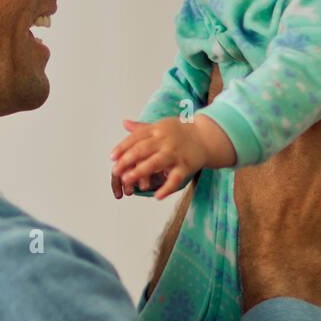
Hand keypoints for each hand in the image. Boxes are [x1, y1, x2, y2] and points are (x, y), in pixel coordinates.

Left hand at [111, 114, 233, 199]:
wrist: (208, 136)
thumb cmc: (180, 132)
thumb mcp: (161, 126)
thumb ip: (142, 128)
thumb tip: (124, 123)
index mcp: (157, 130)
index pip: (136, 138)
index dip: (123, 147)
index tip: (112, 157)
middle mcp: (165, 141)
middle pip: (143, 149)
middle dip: (127, 160)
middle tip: (115, 171)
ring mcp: (175, 153)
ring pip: (156, 163)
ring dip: (140, 172)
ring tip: (127, 180)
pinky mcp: (186, 166)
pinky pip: (175, 178)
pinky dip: (167, 188)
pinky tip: (157, 196)